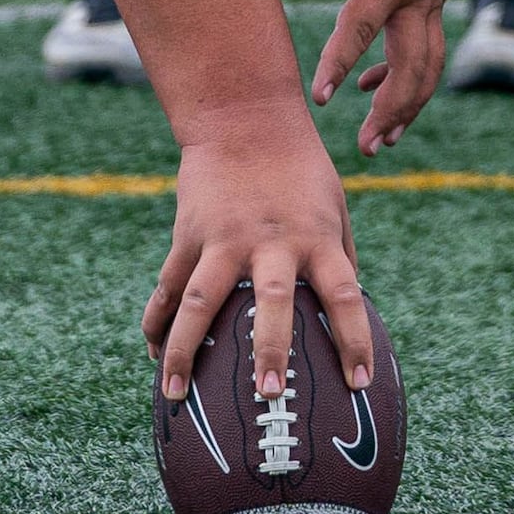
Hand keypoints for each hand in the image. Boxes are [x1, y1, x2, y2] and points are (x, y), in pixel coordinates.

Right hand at [140, 118, 377, 404]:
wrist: (244, 117)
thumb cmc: (300, 168)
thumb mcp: (334, 205)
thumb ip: (339, 257)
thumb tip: (348, 313)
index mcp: (316, 238)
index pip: (344, 296)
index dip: (354, 340)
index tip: (360, 383)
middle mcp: (271, 242)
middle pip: (271, 303)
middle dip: (270, 351)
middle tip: (269, 396)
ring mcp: (224, 239)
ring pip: (200, 303)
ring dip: (185, 352)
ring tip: (174, 396)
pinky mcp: (189, 235)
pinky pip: (169, 287)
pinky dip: (159, 322)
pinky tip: (153, 355)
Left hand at [279, 0, 513, 156]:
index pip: (361, 26)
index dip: (339, 61)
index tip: (320, 98)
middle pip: (411, 68)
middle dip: (391, 112)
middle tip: (368, 149)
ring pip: (426, 66)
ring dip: (406, 104)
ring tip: (382, 139)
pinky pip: (427, 47)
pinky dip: (407, 73)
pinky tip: (377, 82)